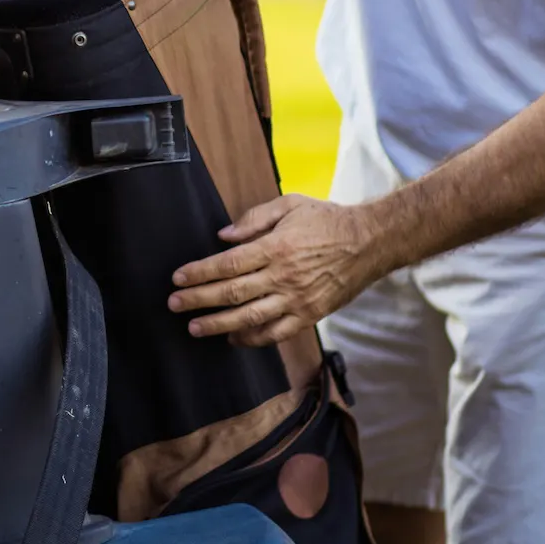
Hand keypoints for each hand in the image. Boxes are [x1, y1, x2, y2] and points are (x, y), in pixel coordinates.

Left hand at [168, 196, 382, 346]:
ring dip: (218, 324)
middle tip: (175, 304)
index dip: (200, 272)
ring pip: (250, 317)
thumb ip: (254, 218)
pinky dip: (253, 339)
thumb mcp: (290, 205)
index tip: (178, 278)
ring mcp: (297, 299)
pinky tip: (233, 338)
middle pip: (232, 293)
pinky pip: (276, 333)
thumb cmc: (327, 220)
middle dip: (199, 300)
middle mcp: (283, 276)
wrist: (369, 243)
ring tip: (195, 328)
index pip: (228, 264)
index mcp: (276, 247)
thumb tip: (223, 236)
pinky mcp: (309, 315)